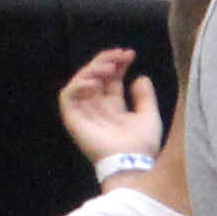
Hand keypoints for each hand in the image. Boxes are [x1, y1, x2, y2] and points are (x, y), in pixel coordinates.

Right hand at [58, 49, 160, 167]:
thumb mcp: (149, 116)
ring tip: (109, 66)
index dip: (118, 64)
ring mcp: (84, 112)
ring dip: (93, 69)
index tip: (129, 54)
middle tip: (119, 54)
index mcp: (113, 107)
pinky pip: (67, 96)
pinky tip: (96, 83)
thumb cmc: (142, 144)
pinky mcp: (72, 118)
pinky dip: (78, 85)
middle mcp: (97, 107)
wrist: (132, 162)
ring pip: (80, 82)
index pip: (111, 79)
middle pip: (95, 77)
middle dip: (105, 61)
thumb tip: (140, 77)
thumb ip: (145, 97)